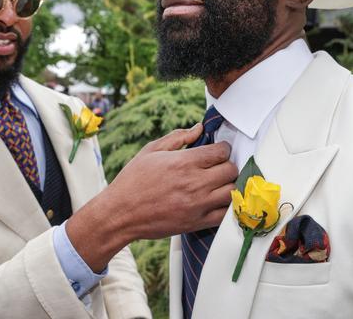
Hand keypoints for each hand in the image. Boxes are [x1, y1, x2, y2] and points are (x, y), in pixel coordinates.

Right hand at [67, 124, 236, 271]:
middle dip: (227, 165)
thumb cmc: (133, 180)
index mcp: (183, 163)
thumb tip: (198, 128)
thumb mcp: (151, 151)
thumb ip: (177, 137)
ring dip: (229, 185)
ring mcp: (197, 205)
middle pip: (230, 170)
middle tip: (219, 166)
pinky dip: (226, 206)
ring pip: (232, 191)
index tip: (218, 150)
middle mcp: (194, 183)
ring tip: (220, 182)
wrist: (120, 213)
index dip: (222, 148)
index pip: (221, 152)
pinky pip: (224, 214)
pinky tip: (218, 200)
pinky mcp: (197, 223)